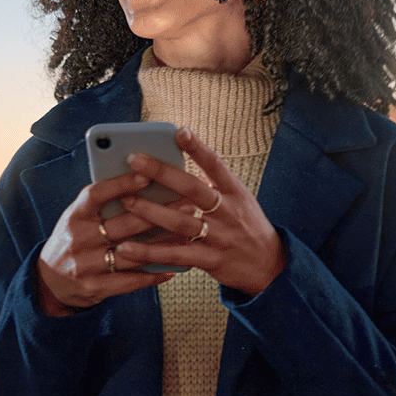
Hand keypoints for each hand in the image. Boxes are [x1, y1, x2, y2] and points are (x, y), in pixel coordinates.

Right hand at [36, 168, 180, 315]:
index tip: (147, 175)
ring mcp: (86, 265)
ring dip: (163, 245)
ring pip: (132, 254)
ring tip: (188, 235)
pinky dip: (152, 275)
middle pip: (123, 225)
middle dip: (158, 214)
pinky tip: (172, 268)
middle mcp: (79, 239)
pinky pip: (130, 281)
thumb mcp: (78, 218)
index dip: (121, 184)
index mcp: (74, 216)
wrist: (49, 281)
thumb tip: (142, 182)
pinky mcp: (94, 287)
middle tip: (188, 203)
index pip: (96, 195)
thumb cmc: (74, 240)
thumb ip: (102, 205)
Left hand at [117, 128, 286, 295]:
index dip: (197, 148)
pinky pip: (175, 255)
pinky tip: (127, 247)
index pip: (215, 164)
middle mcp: (227, 211)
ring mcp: (218, 237)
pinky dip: (150, 252)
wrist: (269, 264)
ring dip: (150, 211)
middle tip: (134, 159)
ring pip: (180, 222)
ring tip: (126, 200)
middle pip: (192, 188)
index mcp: (234, 192)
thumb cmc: (246, 226)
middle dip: (162, 172)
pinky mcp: (210, 260)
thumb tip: (175, 167)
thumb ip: (212, 185)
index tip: (179, 131)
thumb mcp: (238, 200)